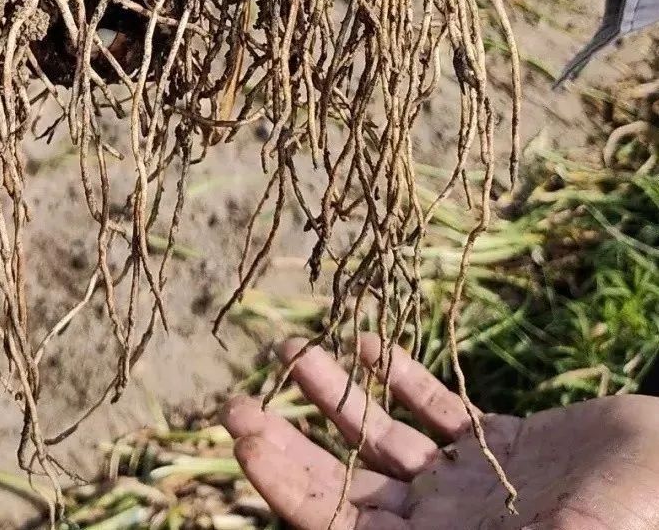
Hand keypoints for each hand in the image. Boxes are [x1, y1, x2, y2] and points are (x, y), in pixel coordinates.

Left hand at [223, 336, 658, 529]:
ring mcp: (477, 487)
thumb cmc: (631, 517)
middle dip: (289, 444)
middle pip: (345, 486)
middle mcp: (449, 527)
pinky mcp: (508, 448)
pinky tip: (369, 342)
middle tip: (235, 394)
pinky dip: (403, 378)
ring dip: (337, 398)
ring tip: (295, 348)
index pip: (337, 526)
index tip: (239, 428)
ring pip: (385, 442)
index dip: (283, 481)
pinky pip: (441, 412)